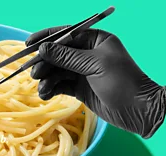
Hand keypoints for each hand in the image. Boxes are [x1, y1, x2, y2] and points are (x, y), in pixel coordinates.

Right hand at [26, 26, 165, 137]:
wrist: (137, 110)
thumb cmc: (121, 81)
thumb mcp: (94, 65)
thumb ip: (67, 57)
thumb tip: (42, 49)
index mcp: (94, 40)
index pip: (66, 34)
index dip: (46, 38)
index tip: (28, 44)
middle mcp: (86, 54)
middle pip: (57, 54)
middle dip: (44, 63)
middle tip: (34, 73)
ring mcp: (82, 72)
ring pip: (56, 71)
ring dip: (46, 79)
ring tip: (43, 89)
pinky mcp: (79, 88)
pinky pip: (59, 85)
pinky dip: (51, 89)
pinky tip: (46, 94)